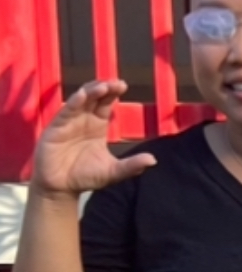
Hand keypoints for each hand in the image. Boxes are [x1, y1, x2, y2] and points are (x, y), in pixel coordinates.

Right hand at [32, 80, 155, 197]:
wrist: (61, 188)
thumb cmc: (85, 177)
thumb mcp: (112, 172)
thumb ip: (131, 166)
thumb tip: (153, 160)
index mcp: (98, 125)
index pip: (106, 103)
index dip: (113, 92)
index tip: (123, 85)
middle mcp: (84, 119)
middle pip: (94, 96)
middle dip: (104, 87)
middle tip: (117, 83)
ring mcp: (70, 121)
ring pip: (81, 99)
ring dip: (91, 91)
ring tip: (104, 87)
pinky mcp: (56, 127)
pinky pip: (66, 111)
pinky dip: (74, 102)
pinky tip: (82, 95)